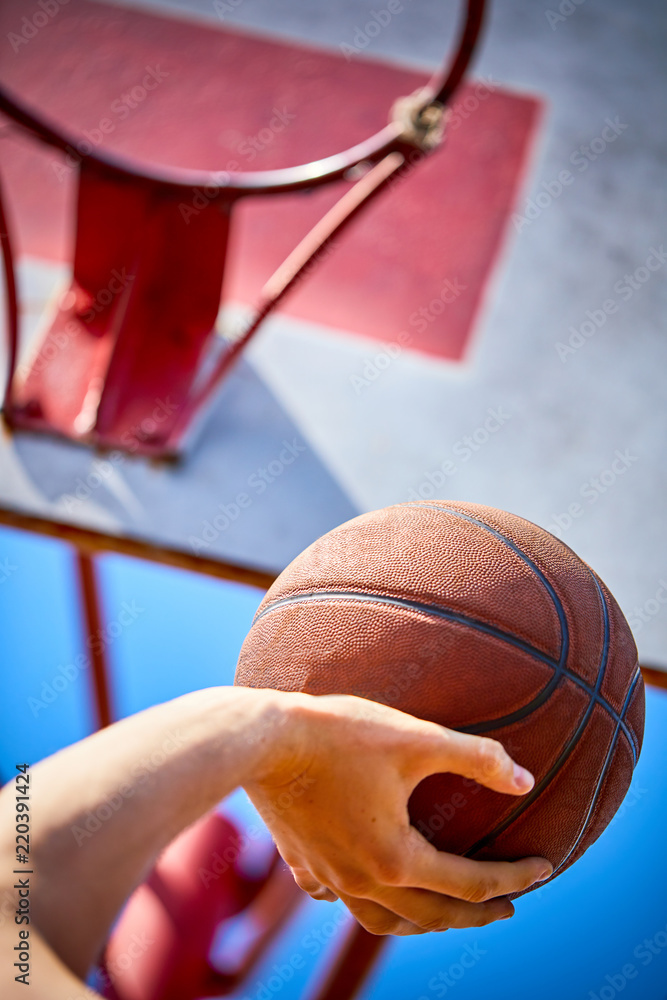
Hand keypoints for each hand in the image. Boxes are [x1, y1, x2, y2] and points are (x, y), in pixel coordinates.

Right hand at [243, 693, 551, 935]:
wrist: (259, 739)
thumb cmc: (338, 734)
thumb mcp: (415, 738)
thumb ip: (475, 759)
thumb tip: (525, 780)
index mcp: (395, 859)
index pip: (471, 884)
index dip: (514, 877)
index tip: (545, 867)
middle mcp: (362, 881)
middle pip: (432, 916)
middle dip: (476, 912)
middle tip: (508, 904)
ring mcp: (328, 877)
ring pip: (383, 920)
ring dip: (423, 919)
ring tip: (444, 909)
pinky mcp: (302, 862)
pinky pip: (340, 897)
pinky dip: (366, 899)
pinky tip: (369, 883)